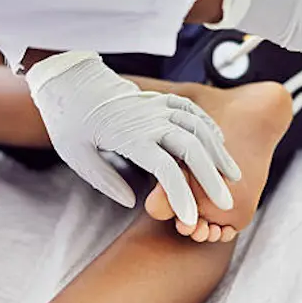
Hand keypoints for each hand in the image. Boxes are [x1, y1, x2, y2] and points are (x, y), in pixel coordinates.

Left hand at [27, 51, 240, 225]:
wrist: (70, 83)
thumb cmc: (70, 123)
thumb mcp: (77, 156)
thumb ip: (106, 181)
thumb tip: (133, 202)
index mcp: (130, 137)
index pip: (166, 170)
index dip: (182, 196)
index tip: (191, 218)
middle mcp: (150, 120)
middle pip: (192, 149)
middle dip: (212, 178)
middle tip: (226, 203)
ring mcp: (158, 106)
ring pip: (198, 127)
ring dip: (217, 152)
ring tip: (232, 175)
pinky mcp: (160, 98)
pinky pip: (191, 110)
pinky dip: (208, 125)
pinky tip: (218, 141)